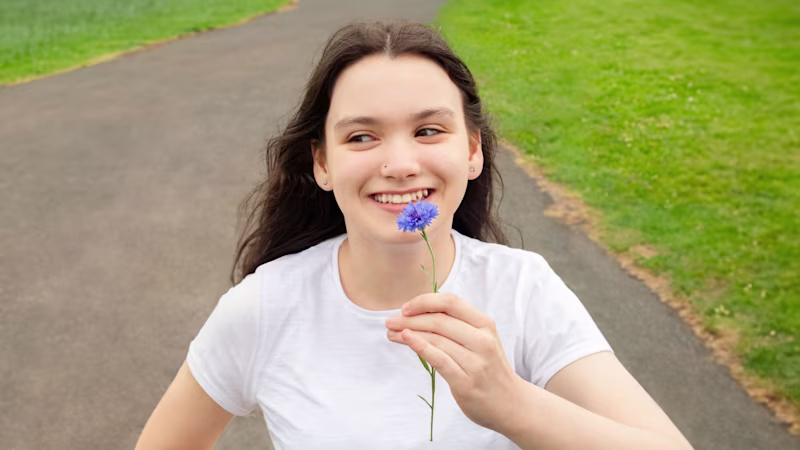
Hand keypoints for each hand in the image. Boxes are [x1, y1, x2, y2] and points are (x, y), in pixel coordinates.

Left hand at [385, 293, 524, 433]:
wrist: (513, 404)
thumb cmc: (491, 370)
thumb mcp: (482, 340)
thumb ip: (458, 326)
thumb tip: (420, 314)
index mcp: (485, 325)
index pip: (451, 302)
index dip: (425, 301)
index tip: (405, 307)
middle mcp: (482, 340)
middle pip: (440, 320)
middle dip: (410, 318)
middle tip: (390, 321)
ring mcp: (476, 362)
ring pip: (436, 339)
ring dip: (409, 333)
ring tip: (392, 333)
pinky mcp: (466, 382)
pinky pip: (440, 360)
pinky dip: (421, 347)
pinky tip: (406, 340)